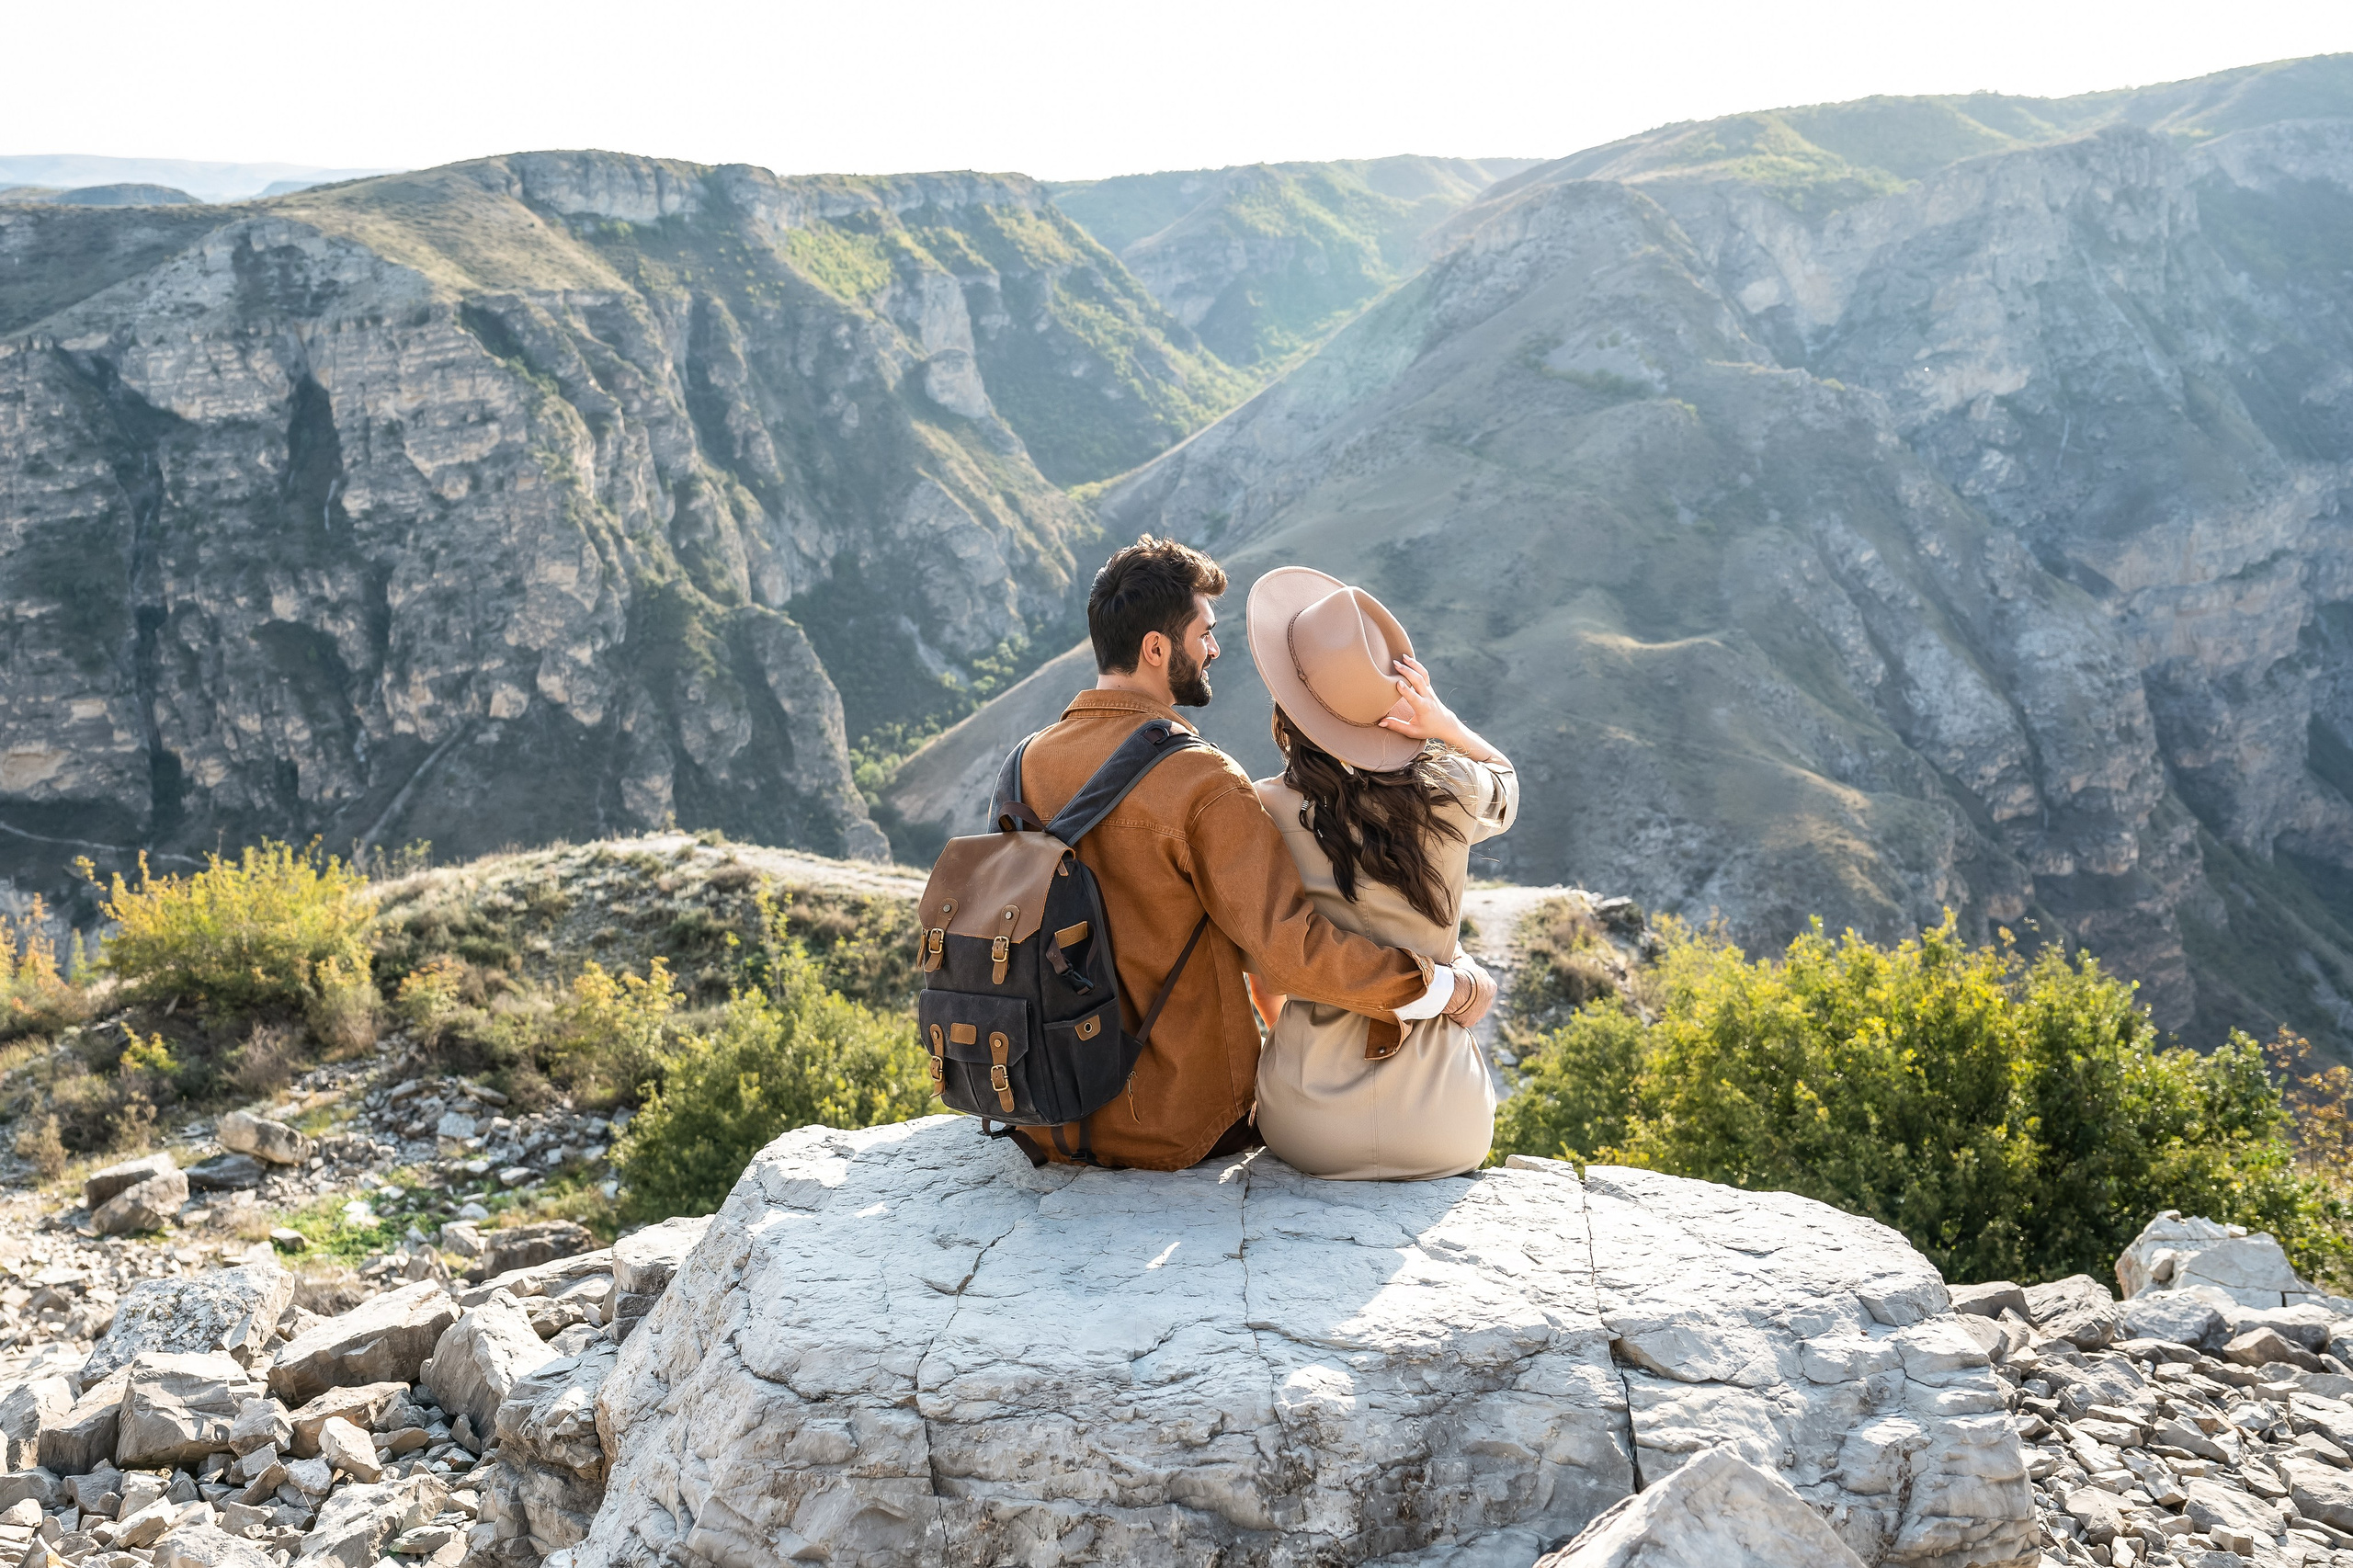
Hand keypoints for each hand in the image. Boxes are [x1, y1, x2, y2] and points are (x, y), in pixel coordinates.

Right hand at [1377, 656, 1501, 761]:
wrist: (1445, 724)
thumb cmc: (1428, 729)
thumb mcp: (1412, 731)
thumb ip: (1397, 726)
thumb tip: (1381, 722)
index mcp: (1423, 708)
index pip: (1414, 697)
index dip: (1406, 690)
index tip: (1397, 682)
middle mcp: (1428, 697)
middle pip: (1419, 681)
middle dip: (1407, 671)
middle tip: (1395, 664)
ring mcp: (1429, 691)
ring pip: (1423, 674)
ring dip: (1413, 664)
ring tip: (1403, 657)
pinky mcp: (1429, 688)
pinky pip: (1424, 674)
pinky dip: (1417, 665)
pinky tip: (1408, 659)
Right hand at [1441, 955, 1496, 1029]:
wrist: (1455, 990)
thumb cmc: (1460, 973)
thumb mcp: (1461, 959)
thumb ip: (1460, 952)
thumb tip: (1456, 943)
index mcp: (1490, 985)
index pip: (1483, 985)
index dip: (1472, 983)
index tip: (1462, 982)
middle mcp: (1489, 1000)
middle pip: (1480, 999)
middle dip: (1471, 997)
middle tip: (1457, 993)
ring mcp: (1480, 1012)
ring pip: (1474, 1010)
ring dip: (1466, 1007)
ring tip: (1453, 1002)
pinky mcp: (1471, 1021)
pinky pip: (1464, 1019)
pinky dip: (1459, 1016)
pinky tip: (1451, 1011)